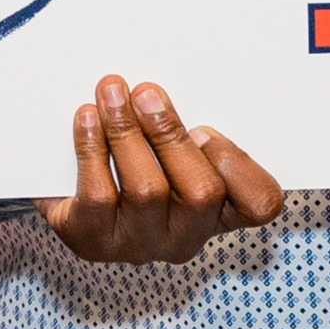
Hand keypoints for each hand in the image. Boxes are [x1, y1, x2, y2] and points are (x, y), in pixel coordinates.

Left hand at [37, 74, 284, 263]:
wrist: (69, 193)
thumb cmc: (133, 157)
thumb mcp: (169, 138)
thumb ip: (184, 118)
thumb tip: (165, 84)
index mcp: (218, 209)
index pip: (260, 203)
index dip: (239, 166)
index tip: (204, 128)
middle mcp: (185, 236)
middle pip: (201, 192)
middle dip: (170, 134)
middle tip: (145, 93)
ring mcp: (140, 243)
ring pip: (147, 190)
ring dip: (126, 131)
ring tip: (110, 93)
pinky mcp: (94, 241)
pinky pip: (98, 196)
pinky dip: (92, 149)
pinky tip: (86, 118)